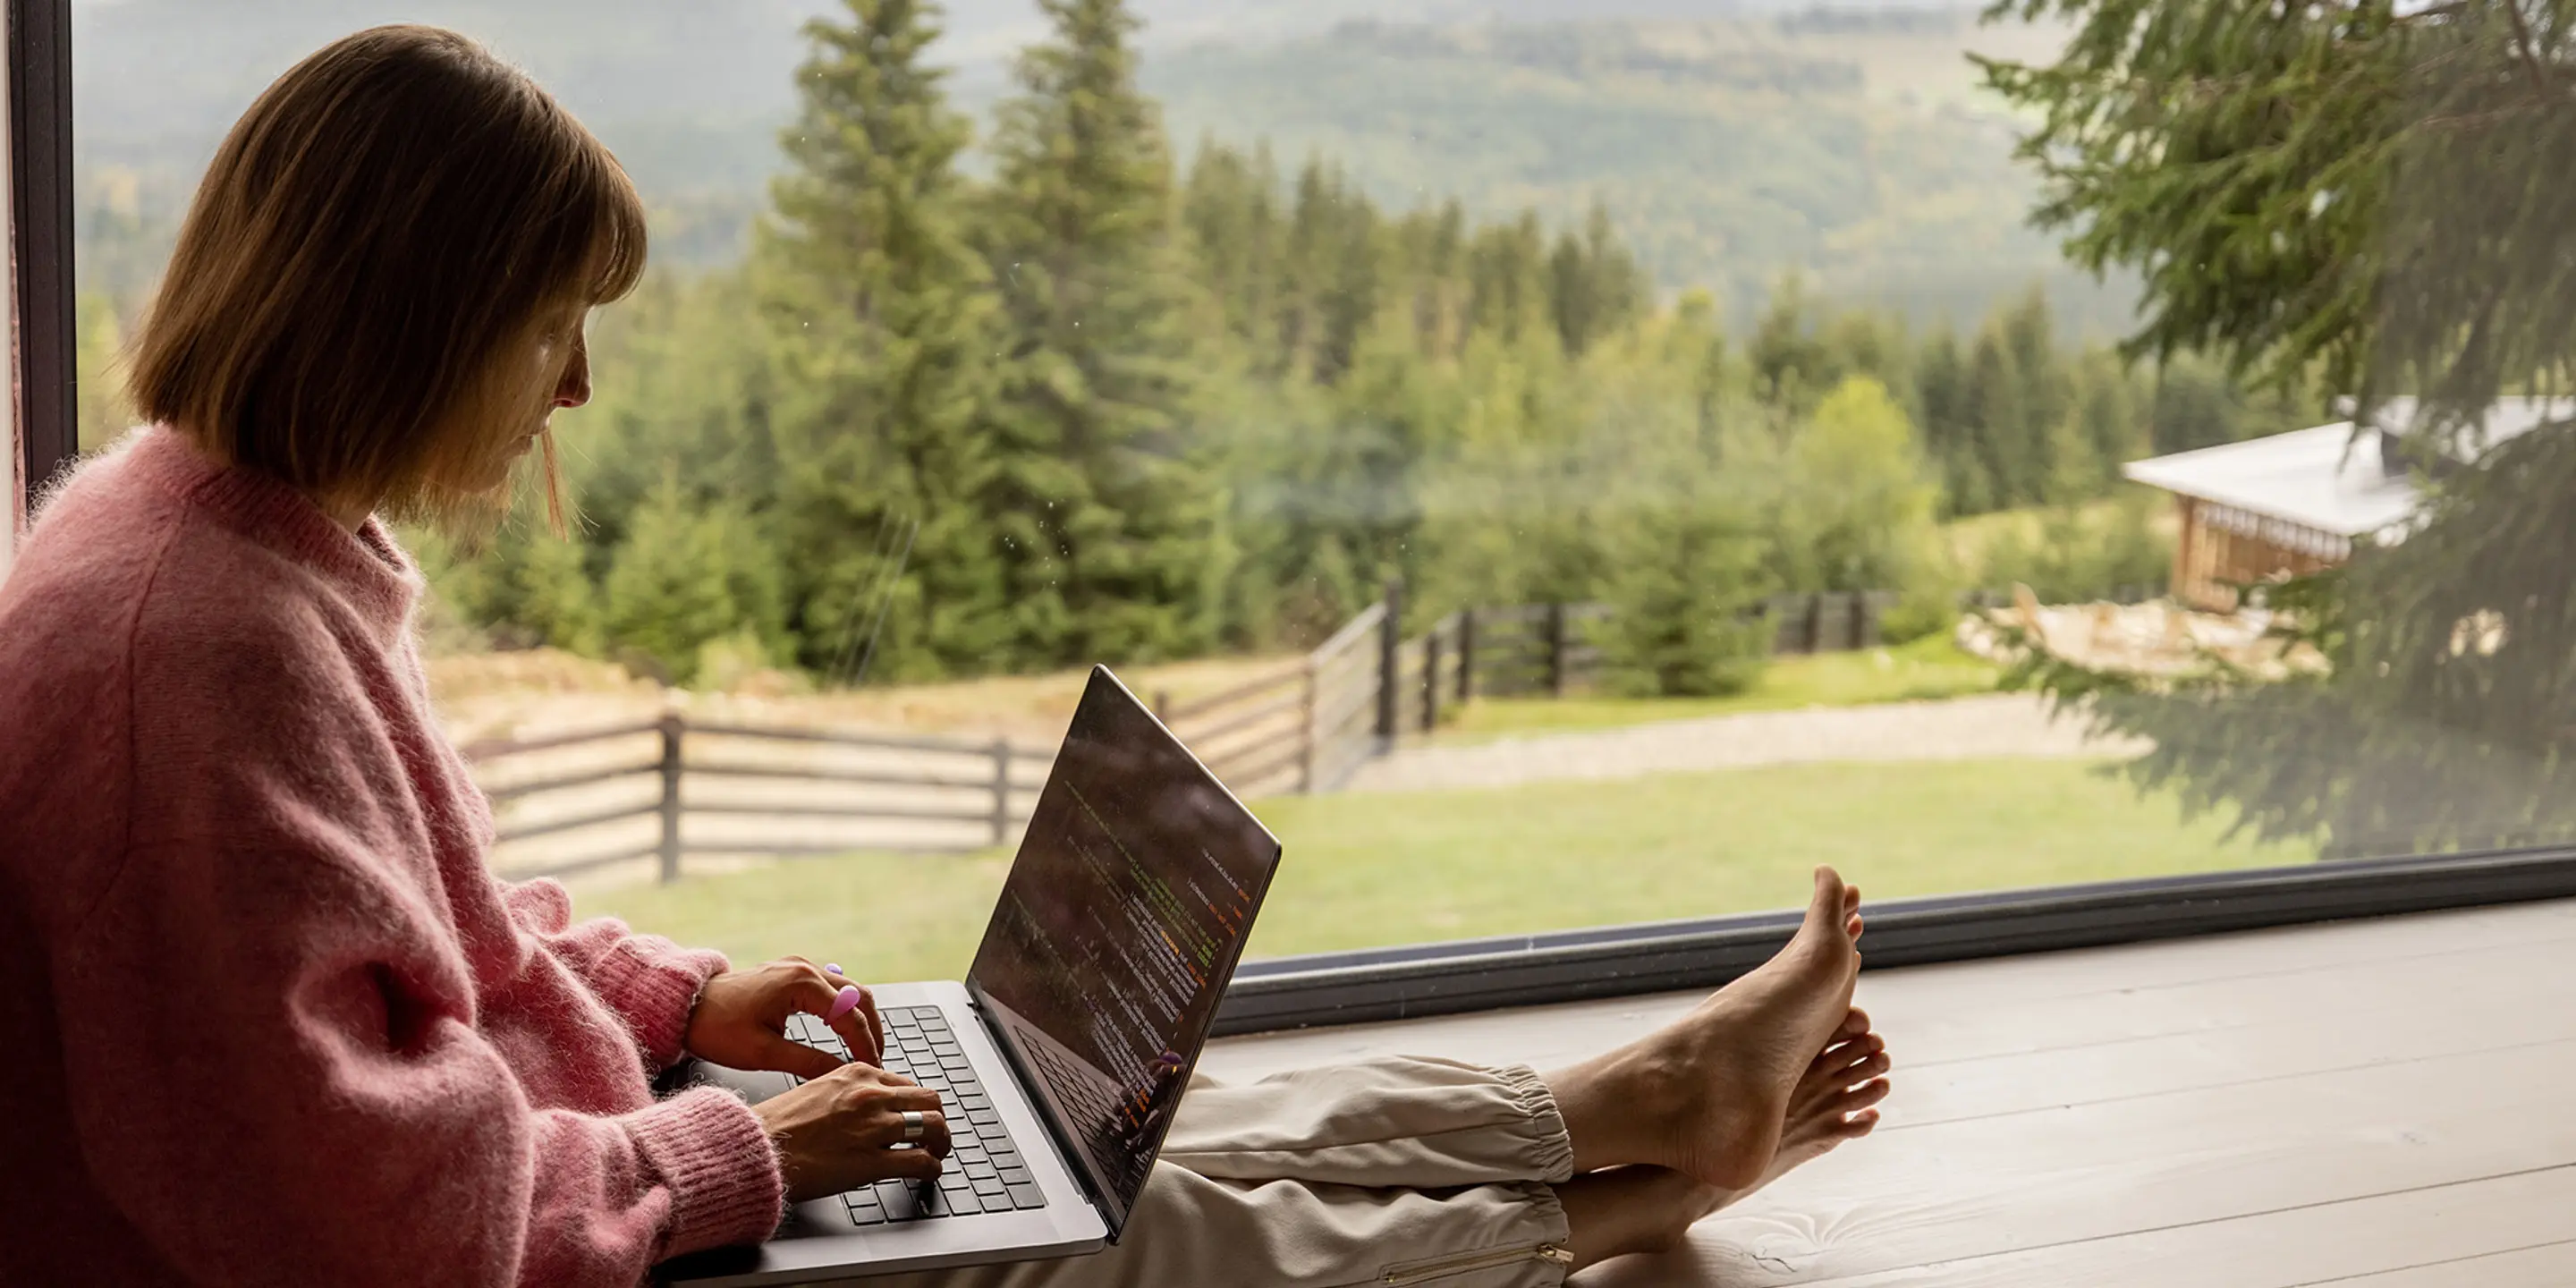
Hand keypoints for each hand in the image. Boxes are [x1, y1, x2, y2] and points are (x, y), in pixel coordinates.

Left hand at [685, 957, 879, 1078]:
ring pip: (849, 989)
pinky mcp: (792, 972)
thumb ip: (810, 1063)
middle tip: (877, 1060)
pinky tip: (845, 1031)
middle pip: (859, 996)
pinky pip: (832, 988)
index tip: (873, 1070)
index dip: (866, 1045)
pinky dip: (845, 1009)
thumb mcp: (764, 1053)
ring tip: (866, 1049)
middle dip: (873, 1029)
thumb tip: (844, 1075)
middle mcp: (805, 968)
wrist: (686, 1008)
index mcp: (801, 983)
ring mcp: (799, 966)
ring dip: (861, 1018)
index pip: (851, 1015)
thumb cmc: (718, 1028)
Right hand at [755, 1063, 952, 1201]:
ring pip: (933, 1128)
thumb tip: (869, 1104)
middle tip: (935, 1134)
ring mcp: (874, 1128)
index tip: (916, 1114)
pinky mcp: (871, 1162)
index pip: (907, 1083)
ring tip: (937, 1153)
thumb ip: (849, 1092)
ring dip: (941, 1143)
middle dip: (937, 1119)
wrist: (755, 1148)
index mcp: (857, 1074)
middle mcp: (871, 1096)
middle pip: (929, 1101)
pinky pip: (921, 1162)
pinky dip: (932, 1168)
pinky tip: (927, 1173)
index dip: (916, 1103)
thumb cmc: (777, 1124)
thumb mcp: (817, 1089)